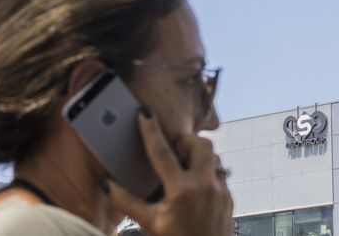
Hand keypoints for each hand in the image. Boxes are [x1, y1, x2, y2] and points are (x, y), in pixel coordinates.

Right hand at [108, 109, 233, 235]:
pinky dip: (207, 172)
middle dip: (187, 140)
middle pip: (201, 144)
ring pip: (215, 157)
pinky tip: (196, 186)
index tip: (145, 114)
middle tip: (174, 148)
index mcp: (181, 192)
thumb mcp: (151, 224)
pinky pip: (220, 174)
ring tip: (184, 166)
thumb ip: (128, 203)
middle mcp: (205, 187)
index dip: (150, 131)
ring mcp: (221, 192)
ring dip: (199, 156)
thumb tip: (109, 186)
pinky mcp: (229, 198)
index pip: (161, 153)